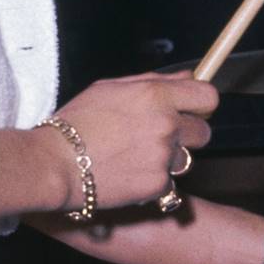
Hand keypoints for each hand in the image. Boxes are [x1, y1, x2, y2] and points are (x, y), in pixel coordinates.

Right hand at [46, 71, 217, 211]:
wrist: (55, 163)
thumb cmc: (76, 123)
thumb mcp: (110, 88)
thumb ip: (153, 81)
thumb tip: (187, 77)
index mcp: (156, 95)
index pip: (207, 97)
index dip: (201, 105)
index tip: (192, 110)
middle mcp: (166, 125)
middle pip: (203, 132)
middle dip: (186, 135)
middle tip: (158, 137)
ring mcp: (164, 157)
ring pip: (186, 159)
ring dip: (169, 159)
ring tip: (137, 157)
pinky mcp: (158, 185)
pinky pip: (169, 182)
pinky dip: (154, 181)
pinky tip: (130, 173)